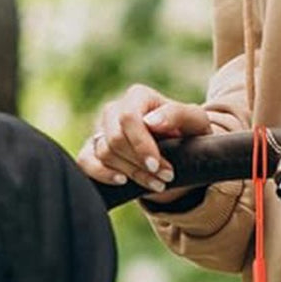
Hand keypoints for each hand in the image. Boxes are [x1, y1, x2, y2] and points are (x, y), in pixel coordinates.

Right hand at [77, 84, 212, 201]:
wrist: (181, 154)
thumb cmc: (189, 134)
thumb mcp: (195, 122)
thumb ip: (178, 114)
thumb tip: (151, 122)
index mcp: (138, 97)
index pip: (128, 118)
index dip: (141, 144)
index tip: (157, 166)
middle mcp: (116, 110)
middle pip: (115, 138)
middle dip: (139, 163)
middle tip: (165, 178)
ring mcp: (102, 130)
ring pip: (105, 153)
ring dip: (131, 174)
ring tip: (157, 184)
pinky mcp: (94, 150)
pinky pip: (85, 161)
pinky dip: (101, 174)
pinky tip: (122, 181)